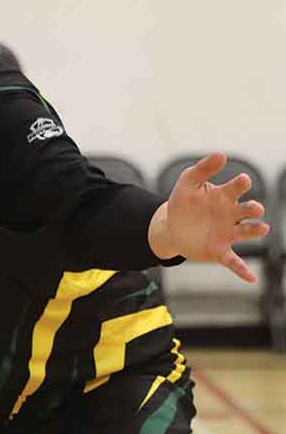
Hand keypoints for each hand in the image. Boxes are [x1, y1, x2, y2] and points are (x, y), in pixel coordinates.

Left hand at [149, 153, 269, 281]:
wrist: (172, 227)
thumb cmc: (183, 203)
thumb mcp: (187, 183)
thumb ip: (202, 169)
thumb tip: (221, 154)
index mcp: (224, 196)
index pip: (237, 188)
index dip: (240, 184)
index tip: (242, 181)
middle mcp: (231, 215)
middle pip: (247, 210)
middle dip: (253, 209)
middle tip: (254, 208)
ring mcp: (227, 233)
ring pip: (246, 232)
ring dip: (255, 230)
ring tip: (261, 228)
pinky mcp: (219, 251)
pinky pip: (233, 262)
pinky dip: (242, 270)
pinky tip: (251, 279)